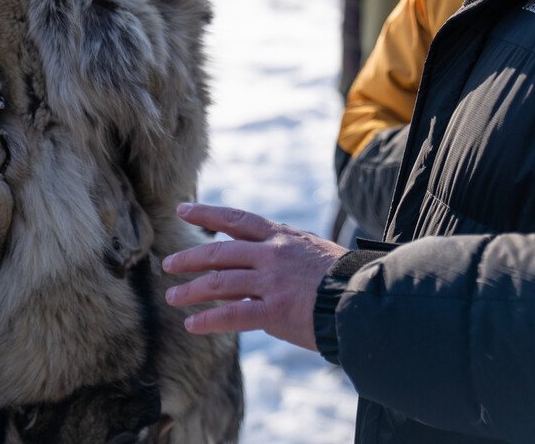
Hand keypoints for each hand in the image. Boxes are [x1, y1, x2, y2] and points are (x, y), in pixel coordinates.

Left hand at [162, 202, 348, 351]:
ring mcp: (272, 282)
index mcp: (283, 237)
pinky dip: (209, 319)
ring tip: (172, 296)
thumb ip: (285, 254)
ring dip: (191, 290)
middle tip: (168, 264)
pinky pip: (232, 314)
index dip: (206, 213)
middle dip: (190, 257)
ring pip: (219, 282)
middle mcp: (273, 254)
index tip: (182, 209)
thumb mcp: (313, 252)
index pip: (237, 220)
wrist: (366, 300)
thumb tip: (262, 261)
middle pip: (219, 251)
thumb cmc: (346, 279)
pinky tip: (192, 325)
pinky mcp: (275, 311)